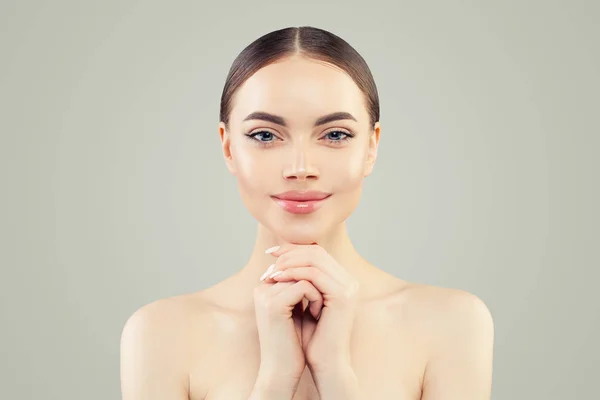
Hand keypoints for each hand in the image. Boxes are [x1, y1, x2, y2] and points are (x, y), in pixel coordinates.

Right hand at [253, 269, 323, 396]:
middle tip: (323, 301)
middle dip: (315, 282)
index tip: (320, 298)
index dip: (312, 278)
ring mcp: (266, 295)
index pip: (293, 266)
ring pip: (302, 275)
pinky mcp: (274, 304)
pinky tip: (318, 314)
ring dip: (318, 289)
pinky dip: (316, 298)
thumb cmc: (291, 344)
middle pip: (297, 267)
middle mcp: (262, 289)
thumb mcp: (295, 311)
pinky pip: (304, 286)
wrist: (282, 371)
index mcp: (264, 289)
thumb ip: (298, 289)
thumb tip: (314, 269)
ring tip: (320, 309)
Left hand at [263, 243, 359, 375]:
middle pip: (317, 251)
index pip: (317, 253)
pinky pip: (314, 274)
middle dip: (290, 252)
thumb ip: (299, 283)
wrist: (326, 364)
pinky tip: (278, 278)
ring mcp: (348, 287)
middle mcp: (348, 281)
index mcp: (342, 281)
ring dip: (289, 262)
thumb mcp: (303, 305)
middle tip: (269, 256)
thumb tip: (280, 263)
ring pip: (315, 259)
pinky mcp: (342, 296)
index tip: (271, 253)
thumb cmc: (313, 339)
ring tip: (271, 270)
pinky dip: (294, 273)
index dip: (294, 249)